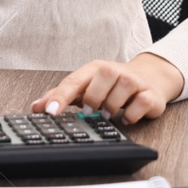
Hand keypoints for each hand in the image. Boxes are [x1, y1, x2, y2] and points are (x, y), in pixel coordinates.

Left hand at [30, 52, 185, 123]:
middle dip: (93, 97)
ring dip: (112, 107)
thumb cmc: (111, 85)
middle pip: (102, 77)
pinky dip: (131, 114)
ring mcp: (134, 82)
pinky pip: (141, 103)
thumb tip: (37, 107)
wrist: (149, 79)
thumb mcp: (86, 87)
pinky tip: (126, 117)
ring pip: (122, 89)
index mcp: (94, 69)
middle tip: (89, 111)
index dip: (60, 96)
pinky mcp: (150, 95)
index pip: (74, 80)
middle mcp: (114, 72)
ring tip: (108, 114)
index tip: (49, 112)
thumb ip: (60, 96)